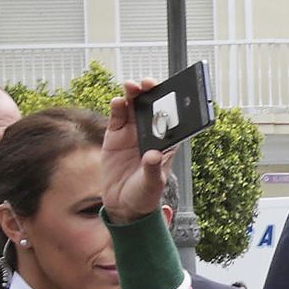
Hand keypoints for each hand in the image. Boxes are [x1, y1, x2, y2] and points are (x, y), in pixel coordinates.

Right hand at [100, 78, 175, 224]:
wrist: (123, 204)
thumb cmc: (145, 195)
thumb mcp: (152, 184)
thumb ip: (152, 169)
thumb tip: (153, 156)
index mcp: (167, 144)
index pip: (173, 120)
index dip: (173, 105)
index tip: (173, 94)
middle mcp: (151, 135)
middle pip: (153, 108)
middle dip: (152, 94)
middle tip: (149, 84)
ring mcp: (133, 133)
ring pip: (134, 108)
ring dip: (134, 95)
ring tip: (132, 87)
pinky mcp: (115, 136)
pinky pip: (117, 117)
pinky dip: (118, 108)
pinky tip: (118, 101)